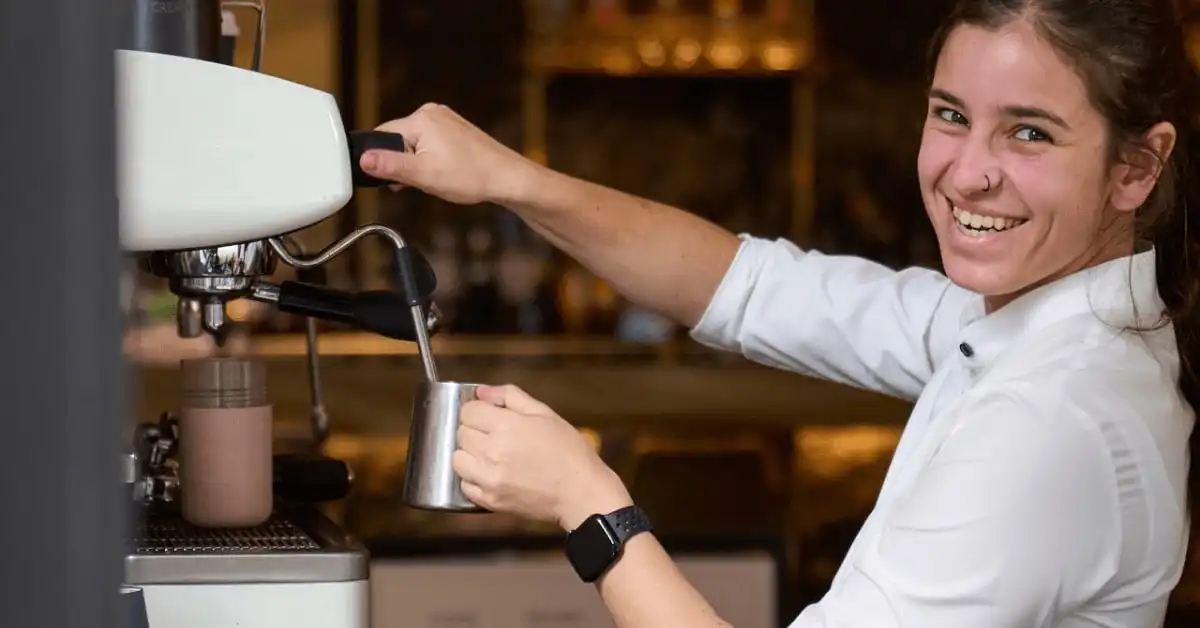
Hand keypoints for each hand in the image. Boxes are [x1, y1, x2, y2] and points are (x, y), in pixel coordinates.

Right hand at [358, 103, 538, 205]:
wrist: (507, 179)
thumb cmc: (472, 176)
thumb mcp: (423, 175)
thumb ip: (390, 166)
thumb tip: (363, 159)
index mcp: (421, 119)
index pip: (383, 136)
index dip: (382, 161)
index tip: (392, 179)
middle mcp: (432, 113)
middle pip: (398, 139)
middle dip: (401, 163)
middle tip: (418, 182)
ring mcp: (446, 120)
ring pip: (414, 144)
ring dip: (416, 164)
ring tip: (436, 179)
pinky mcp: (455, 129)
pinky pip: (429, 143)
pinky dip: (430, 160)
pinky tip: (443, 173)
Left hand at [452, 384, 632, 530]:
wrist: (581, 492)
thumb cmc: (568, 451)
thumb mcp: (545, 414)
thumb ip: (510, 397)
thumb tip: (481, 391)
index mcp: (507, 426)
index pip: (468, 411)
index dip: (478, 411)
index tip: (488, 416)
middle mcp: (493, 452)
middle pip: (461, 433)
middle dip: (474, 430)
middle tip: (495, 436)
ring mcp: (489, 478)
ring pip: (457, 459)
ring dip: (469, 454)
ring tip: (490, 456)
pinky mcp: (489, 500)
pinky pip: (464, 484)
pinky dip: (473, 478)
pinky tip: (491, 474)